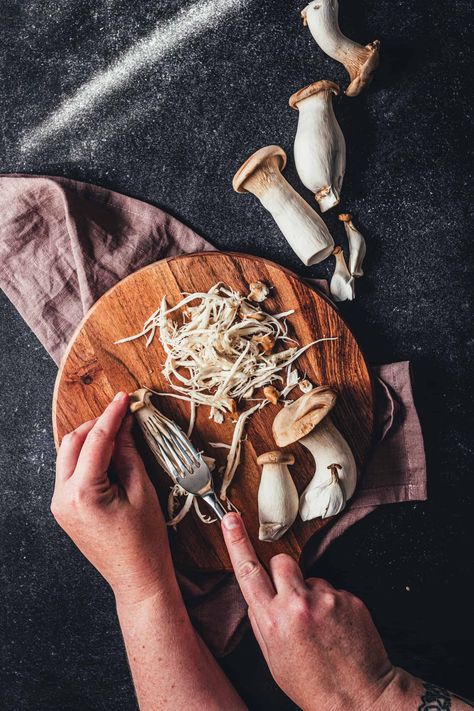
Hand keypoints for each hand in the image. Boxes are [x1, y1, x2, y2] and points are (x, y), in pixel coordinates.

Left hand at [51, 392, 173, 604]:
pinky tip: (109, 456)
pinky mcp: (64, 510)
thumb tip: (126, 424)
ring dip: (90, 440)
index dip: (112, 415)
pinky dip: (87, 458)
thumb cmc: (146, 540)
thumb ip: (129, 453)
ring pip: (68, 456)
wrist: (137, 578)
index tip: (124, 397)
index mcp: (83, 493)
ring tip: (119, 435)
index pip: (96, 440)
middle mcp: (62, 498)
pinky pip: (71, 473)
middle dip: (97, 425)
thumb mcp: (142, 490)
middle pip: (72, 444)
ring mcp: (59, 505)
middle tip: (122, 415)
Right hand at [222, 513, 396, 710]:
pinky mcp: (350, 598)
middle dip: (282, 573)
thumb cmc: (312, 684)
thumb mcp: (273, 658)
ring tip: (320, 625)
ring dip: (311, 593)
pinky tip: (337, 629)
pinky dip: (334, 605)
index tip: (230, 518)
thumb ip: (261, 621)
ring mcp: (326, 599)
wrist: (360, 697)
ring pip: (310, 577)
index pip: (248, 572)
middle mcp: (297, 605)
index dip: (237, 542)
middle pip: (281, 561)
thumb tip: (257, 594)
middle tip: (291, 597)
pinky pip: (334, 589)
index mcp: (272, 621)